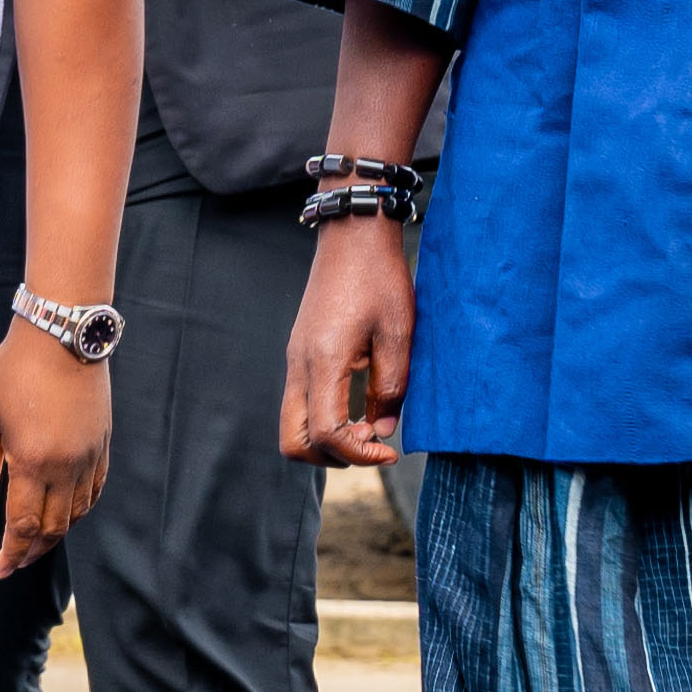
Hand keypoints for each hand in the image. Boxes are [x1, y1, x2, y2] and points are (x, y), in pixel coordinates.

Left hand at [0, 320, 113, 579]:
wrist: (61, 334)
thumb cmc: (14, 370)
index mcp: (33, 463)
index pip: (24, 526)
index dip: (11, 553)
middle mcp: (67, 467)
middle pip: (52, 528)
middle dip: (31, 551)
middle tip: (12, 562)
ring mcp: (89, 457)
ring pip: (75, 514)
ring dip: (54, 535)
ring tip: (34, 543)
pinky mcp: (102, 445)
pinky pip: (94, 492)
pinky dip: (78, 511)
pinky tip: (64, 514)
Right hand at [283, 217, 413, 465]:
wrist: (353, 234)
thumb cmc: (380, 277)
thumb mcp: (399, 333)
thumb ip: (391, 386)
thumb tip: (381, 431)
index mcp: (325, 360)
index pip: (328, 432)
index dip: (358, 454)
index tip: (388, 450)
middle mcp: (300, 364)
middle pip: (293, 440)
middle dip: (331, 457)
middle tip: (370, 446)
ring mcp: (295, 358)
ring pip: (293, 424)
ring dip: (326, 440)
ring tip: (365, 428)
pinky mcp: (300, 352)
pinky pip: (300, 402)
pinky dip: (323, 418)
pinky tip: (356, 405)